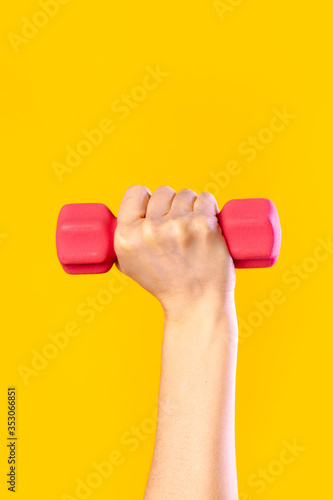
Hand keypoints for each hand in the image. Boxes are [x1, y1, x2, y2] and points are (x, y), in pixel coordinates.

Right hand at [114, 185, 235, 318]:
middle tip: (178, 230)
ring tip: (193, 232)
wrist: (196, 304)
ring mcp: (178, 226)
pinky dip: (210, 208)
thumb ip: (125, 237)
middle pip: (163, 192)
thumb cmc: (165, 284)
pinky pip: (206, 199)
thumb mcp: (129, 264)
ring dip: (192, 208)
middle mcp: (150, 230)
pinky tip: (207, 226)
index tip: (156, 212)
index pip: (135, 192)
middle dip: (172, 206)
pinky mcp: (204, 225)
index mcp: (127, 236)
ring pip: (186, 194)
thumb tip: (126, 215)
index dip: (147, 200)